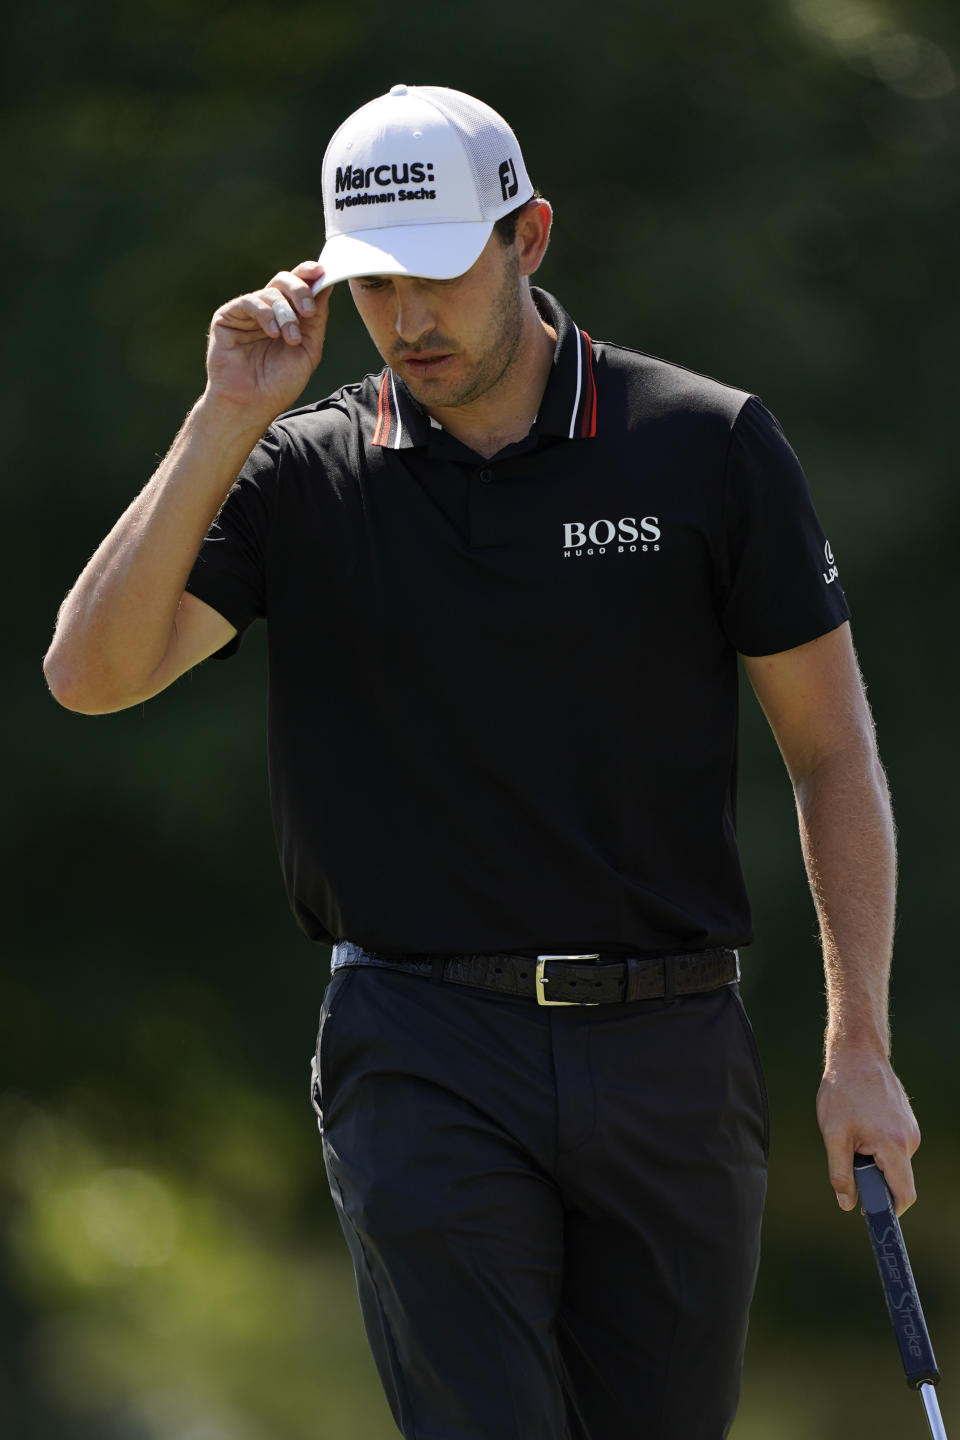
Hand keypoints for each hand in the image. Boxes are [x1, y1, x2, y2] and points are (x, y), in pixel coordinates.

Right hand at [204, 259, 331, 423]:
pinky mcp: (227, 317)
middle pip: (283, 281)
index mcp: (286, 317)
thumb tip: (326, 285)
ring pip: (270, 292)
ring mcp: (246, 314)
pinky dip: (265, 314)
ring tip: (289, 339)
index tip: (322, 272)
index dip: (308, 274)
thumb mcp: (308, 349)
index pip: (297, 286)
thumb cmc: (279, 384)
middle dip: (300, 291)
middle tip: (308, 311)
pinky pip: (249, 301)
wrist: (251, 405)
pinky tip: (272, 333)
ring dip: (285, 314)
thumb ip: (317, 319)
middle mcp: (266, 311)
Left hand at [816, 1048, 920, 1215]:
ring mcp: (911, 1129)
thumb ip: (840, 1173)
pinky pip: (894, 1145)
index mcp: (894, 1145)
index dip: (889, 1210)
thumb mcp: (833, 1135)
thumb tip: (847, 1203)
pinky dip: (878, 1145)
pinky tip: (861, 1124)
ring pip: (894, 1161)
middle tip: (849, 1160)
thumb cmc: (843, 1091)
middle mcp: (910, 1139)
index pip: (904, 1195)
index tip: (871, 1212)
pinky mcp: (907, 1121)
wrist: (856, 1054)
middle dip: (875, 1179)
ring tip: (852, 1134)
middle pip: (898, 1178)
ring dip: (874, 1159)